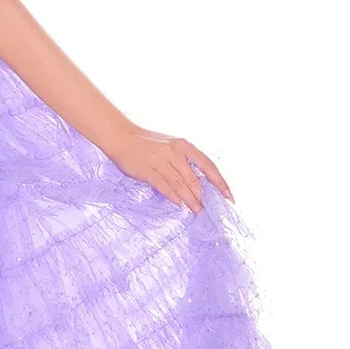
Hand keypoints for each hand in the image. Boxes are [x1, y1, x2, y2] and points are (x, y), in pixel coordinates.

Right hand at [105, 125, 232, 212]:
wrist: (121, 136)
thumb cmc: (146, 143)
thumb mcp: (170, 146)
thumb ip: (183, 161)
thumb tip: (198, 183)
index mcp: (183, 145)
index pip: (208, 165)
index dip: (219, 182)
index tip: (228, 196)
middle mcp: (174, 152)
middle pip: (194, 179)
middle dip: (203, 196)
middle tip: (209, 210)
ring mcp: (160, 160)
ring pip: (180, 184)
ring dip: (190, 200)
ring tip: (197, 211)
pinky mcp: (147, 170)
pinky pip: (163, 186)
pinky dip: (173, 196)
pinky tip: (179, 204)